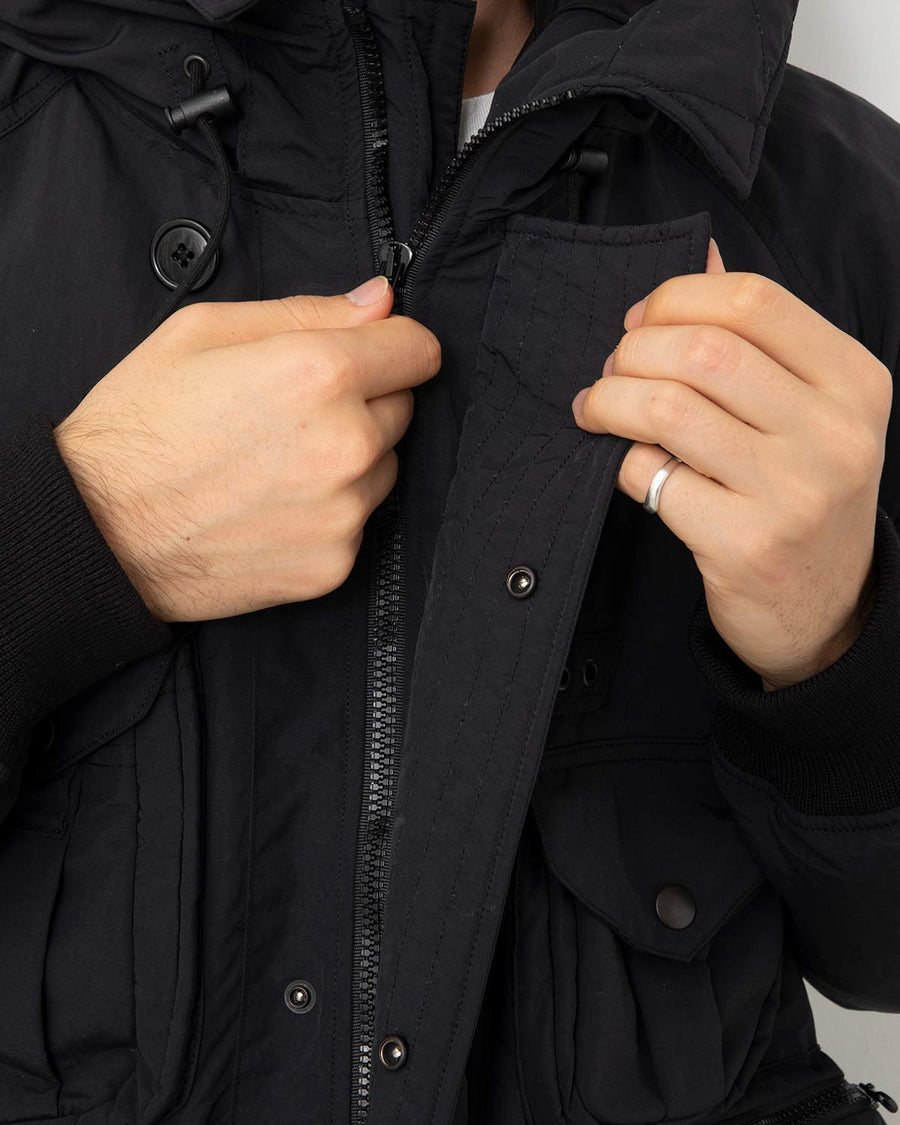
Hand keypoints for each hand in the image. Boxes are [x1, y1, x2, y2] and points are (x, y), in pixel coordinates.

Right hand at [54, 276, 440, 621]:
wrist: (97, 531)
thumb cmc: (140, 425)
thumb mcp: (206, 333)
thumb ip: (307, 311)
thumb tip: (380, 301)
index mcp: (320, 374)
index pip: (419, 350)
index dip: (392, 346)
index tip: (367, 354)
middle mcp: (347, 446)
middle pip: (402, 409)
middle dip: (363, 403)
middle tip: (290, 414)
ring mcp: (344, 513)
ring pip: (384, 469)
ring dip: (350, 461)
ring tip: (275, 464)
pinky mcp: (335, 565)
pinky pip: (359, 523)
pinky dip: (328, 514)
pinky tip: (272, 507)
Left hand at [571, 239, 891, 689]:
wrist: (824, 605)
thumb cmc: (801, 490)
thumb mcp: (807, 408)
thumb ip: (759, 336)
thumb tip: (702, 255)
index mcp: (855, 380)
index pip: (754, 301)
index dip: (676, 298)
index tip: (640, 320)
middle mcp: (835, 434)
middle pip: (704, 350)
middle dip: (632, 351)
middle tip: (610, 371)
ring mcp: (794, 493)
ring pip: (668, 410)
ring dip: (610, 402)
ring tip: (596, 410)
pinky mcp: (745, 545)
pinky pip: (652, 477)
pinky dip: (623, 463)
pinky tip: (630, 466)